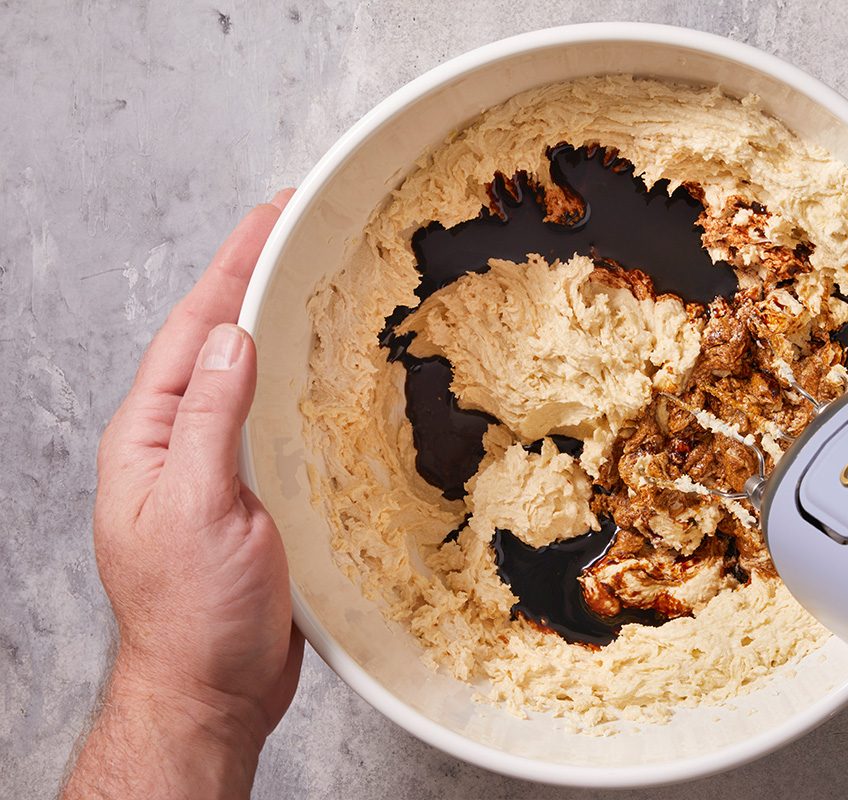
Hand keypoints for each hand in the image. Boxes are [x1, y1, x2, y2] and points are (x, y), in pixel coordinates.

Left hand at [63, 191, 302, 799]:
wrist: (214, 690)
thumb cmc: (194, 615)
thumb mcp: (195, 509)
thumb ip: (209, 420)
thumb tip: (229, 337)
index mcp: (151, 434)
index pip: (194, 328)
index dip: (234, 265)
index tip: (274, 213)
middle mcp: (179, 438)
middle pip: (218, 337)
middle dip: (256, 275)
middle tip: (302, 222)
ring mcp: (216, 463)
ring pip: (248, 372)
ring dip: (279, 318)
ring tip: (317, 271)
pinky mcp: (254, 490)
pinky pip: (274, 414)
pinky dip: (299, 376)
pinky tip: (325, 364)